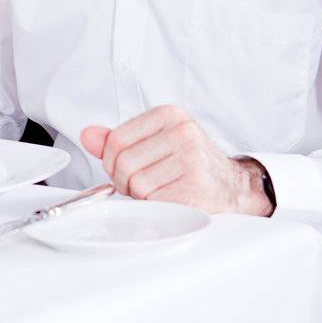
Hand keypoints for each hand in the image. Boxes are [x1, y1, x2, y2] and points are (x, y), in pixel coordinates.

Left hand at [80, 106, 272, 216]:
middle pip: (124, 163)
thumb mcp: (156, 142)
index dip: (112, 161)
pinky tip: (171, 200)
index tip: (124, 169)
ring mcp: (192, 158)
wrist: (233, 188)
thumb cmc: (191, 165)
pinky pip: (154, 202)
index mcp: (170, 115)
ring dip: (142, 197)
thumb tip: (87, 135)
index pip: (116, 139)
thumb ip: (119, 139)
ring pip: (137, 185)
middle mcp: (183, 132)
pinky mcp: (196, 186)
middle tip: (142, 186)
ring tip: (161, 191)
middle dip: (125, 182)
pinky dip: (156, 207)